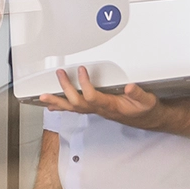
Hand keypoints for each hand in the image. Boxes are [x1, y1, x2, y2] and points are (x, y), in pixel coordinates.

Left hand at [38, 66, 159, 128]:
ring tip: (43, 96)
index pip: (92, 96)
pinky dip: (62, 106)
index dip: (85, 84)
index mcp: (110, 105)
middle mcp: (100, 109)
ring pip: (73, 108)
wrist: (145, 119)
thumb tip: (129, 87)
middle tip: (58, 75)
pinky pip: (74, 109)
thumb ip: (138, 94)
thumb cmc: (143, 109)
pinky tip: (52, 105)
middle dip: (65, 89)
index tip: (81, 69)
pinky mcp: (93, 109)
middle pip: (77, 102)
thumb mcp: (146, 101)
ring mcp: (95, 110)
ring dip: (57, 101)